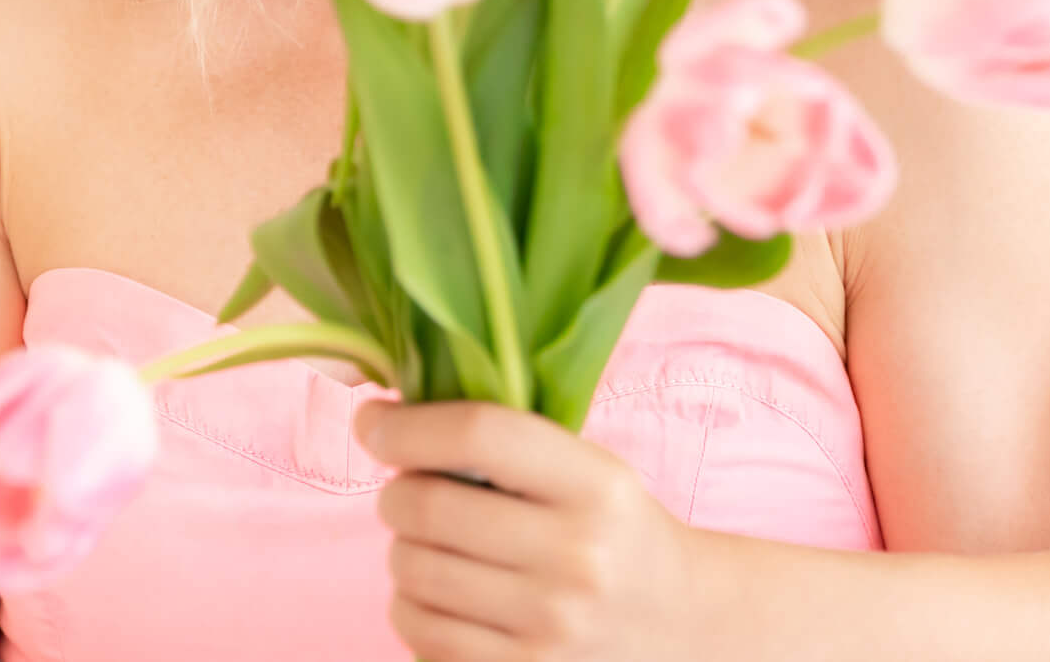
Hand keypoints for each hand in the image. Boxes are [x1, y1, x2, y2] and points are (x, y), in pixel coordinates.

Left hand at [356, 399, 720, 661]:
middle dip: (395, 492)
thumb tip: (392, 418)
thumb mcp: (592, 471)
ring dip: (402, 551)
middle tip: (405, 489)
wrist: (676, 624)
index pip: (481, 435)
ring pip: (412, 573)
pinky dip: (410, 606)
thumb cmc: (614, 530)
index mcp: (597, 486)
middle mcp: (576, 556)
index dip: (409, 425)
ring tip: (431, 545)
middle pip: (428, 508)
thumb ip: (512, 442)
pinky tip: (439, 593)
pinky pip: (419, 632)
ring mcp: (548, 626)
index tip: (372, 421)